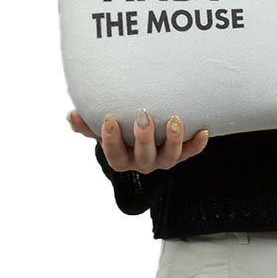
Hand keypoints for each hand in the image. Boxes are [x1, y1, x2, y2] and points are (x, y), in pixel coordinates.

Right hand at [66, 109, 209, 173]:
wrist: (144, 145)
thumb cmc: (120, 134)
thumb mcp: (102, 132)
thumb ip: (86, 126)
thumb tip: (71, 115)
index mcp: (121, 159)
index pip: (114, 154)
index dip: (110, 139)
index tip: (109, 119)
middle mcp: (143, 163)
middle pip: (143, 157)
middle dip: (143, 137)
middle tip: (142, 115)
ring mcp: (163, 160)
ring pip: (170, 157)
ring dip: (173, 139)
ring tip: (174, 120)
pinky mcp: (181, 155)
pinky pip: (191, 152)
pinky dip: (198, 144)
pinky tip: (204, 131)